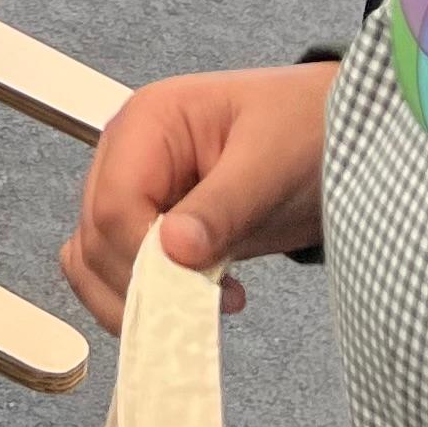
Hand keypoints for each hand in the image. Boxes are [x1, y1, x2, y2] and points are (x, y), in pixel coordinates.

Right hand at [63, 64, 335, 330]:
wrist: (334, 136)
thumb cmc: (306, 128)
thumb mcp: (272, 163)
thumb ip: (223, 206)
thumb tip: (173, 250)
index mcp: (148, 121)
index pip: (115, 204)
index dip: (143, 257)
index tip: (193, 292)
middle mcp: (128, 153)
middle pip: (97, 237)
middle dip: (144, 283)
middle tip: (207, 305)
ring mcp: (135, 190)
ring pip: (93, 260)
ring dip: (137, 298)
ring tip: (203, 304)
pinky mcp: (150, 225)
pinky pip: (115, 270)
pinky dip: (139, 297)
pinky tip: (192, 301)